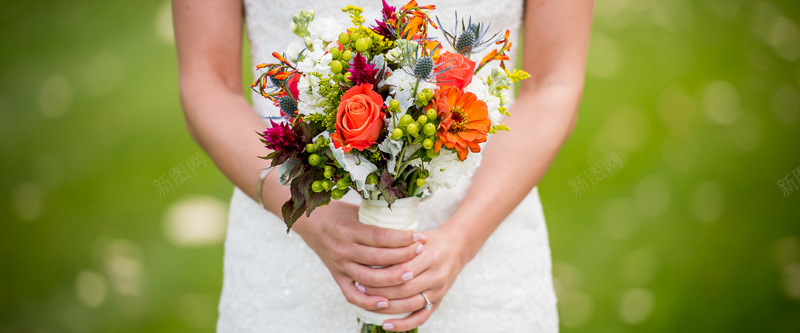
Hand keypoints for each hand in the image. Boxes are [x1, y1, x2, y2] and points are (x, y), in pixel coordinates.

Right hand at [292, 200, 427, 311]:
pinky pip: (352, 295)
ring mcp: (339, 266)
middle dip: (404, 256)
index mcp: (348, 230)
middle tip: (421, 251)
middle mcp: (343, 249)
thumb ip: (378, 218)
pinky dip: (369, 302)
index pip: (380, 237)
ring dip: (392, 279)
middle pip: (378, 258)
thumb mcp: (357, 210)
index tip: (418, 236)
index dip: (402, 238)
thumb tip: (409, 220)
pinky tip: (386, 302)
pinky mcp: (337, 277)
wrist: (309, 223)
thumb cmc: (337, 213)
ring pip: (369, 279)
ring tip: (410, 274)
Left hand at [359, 227, 468, 331]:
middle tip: (361, 290)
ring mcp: (438, 290)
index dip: (380, 275)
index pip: (401, 269)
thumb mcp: (416, 237)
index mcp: (430, 256)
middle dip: (380, 291)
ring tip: (369, 304)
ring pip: (410, 304)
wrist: (457, 248)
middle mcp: (436, 275)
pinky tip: (386, 325)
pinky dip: (403, 324)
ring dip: (387, 308)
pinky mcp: (438, 301)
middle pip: (404, 289)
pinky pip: (420, 317)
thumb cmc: (429, 241)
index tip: (362, 275)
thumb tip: (368, 254)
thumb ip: (397, 246)